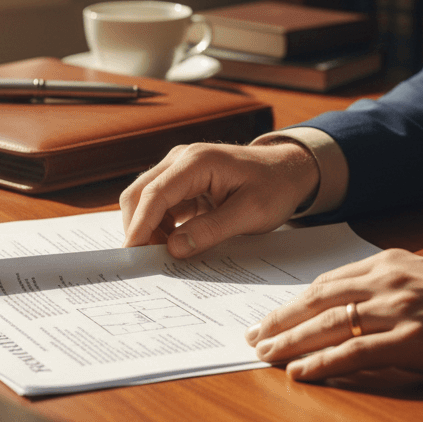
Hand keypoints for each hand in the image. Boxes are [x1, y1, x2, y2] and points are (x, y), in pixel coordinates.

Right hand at [120, 140, 318, 257]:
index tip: (134, 255)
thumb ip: (212, 230)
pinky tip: (175, 245)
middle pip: (139, 194)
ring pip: (146, 200)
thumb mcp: (251, 212)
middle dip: (139, 228)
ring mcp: (180, 169)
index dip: (141, 226)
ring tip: (167, 257)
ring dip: (149, 229)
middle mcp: (181, 159)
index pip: (155, 194)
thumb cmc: (275, 186)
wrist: (289, 170)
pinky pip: (161, 205)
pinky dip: (161, 226)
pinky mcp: (183, 182)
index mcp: (197, 161)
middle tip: (150, 262)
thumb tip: (174, 248)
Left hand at [245, 249, 422, 381]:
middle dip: (280, 320)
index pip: (327, 283)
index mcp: (389, 263)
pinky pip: (356, 352)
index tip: (271, 316)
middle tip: (252, 337)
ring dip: (290, 342)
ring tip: (264, 356)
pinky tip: (301, 372)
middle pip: (318, 300)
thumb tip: (354, 299)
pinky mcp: (413, 341)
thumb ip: (389, 283)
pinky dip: (323, 362)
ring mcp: (399, 310)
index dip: (294, 302)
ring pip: (328, 324)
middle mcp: (387, 281)